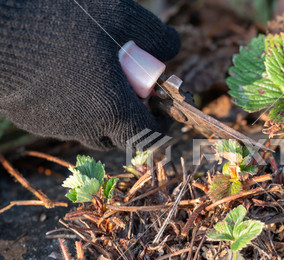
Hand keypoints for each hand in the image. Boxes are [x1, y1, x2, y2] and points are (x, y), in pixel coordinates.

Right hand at [0, 0, 179, 149]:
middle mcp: (84, 127)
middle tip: (127, 88)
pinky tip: (64, 77)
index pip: (148, 136)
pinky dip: (72, 106)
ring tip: (93, 77)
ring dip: (100, 112)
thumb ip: (156, 37)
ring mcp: (55, 126)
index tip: (160, 109)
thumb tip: (172, 49)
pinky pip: (62, 120)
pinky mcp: (31, 119)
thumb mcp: (122, 17)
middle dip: (130, 117)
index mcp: (112, 110)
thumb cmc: (62, 20)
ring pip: (89, 128)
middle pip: (118, 135)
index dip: (160, 125)